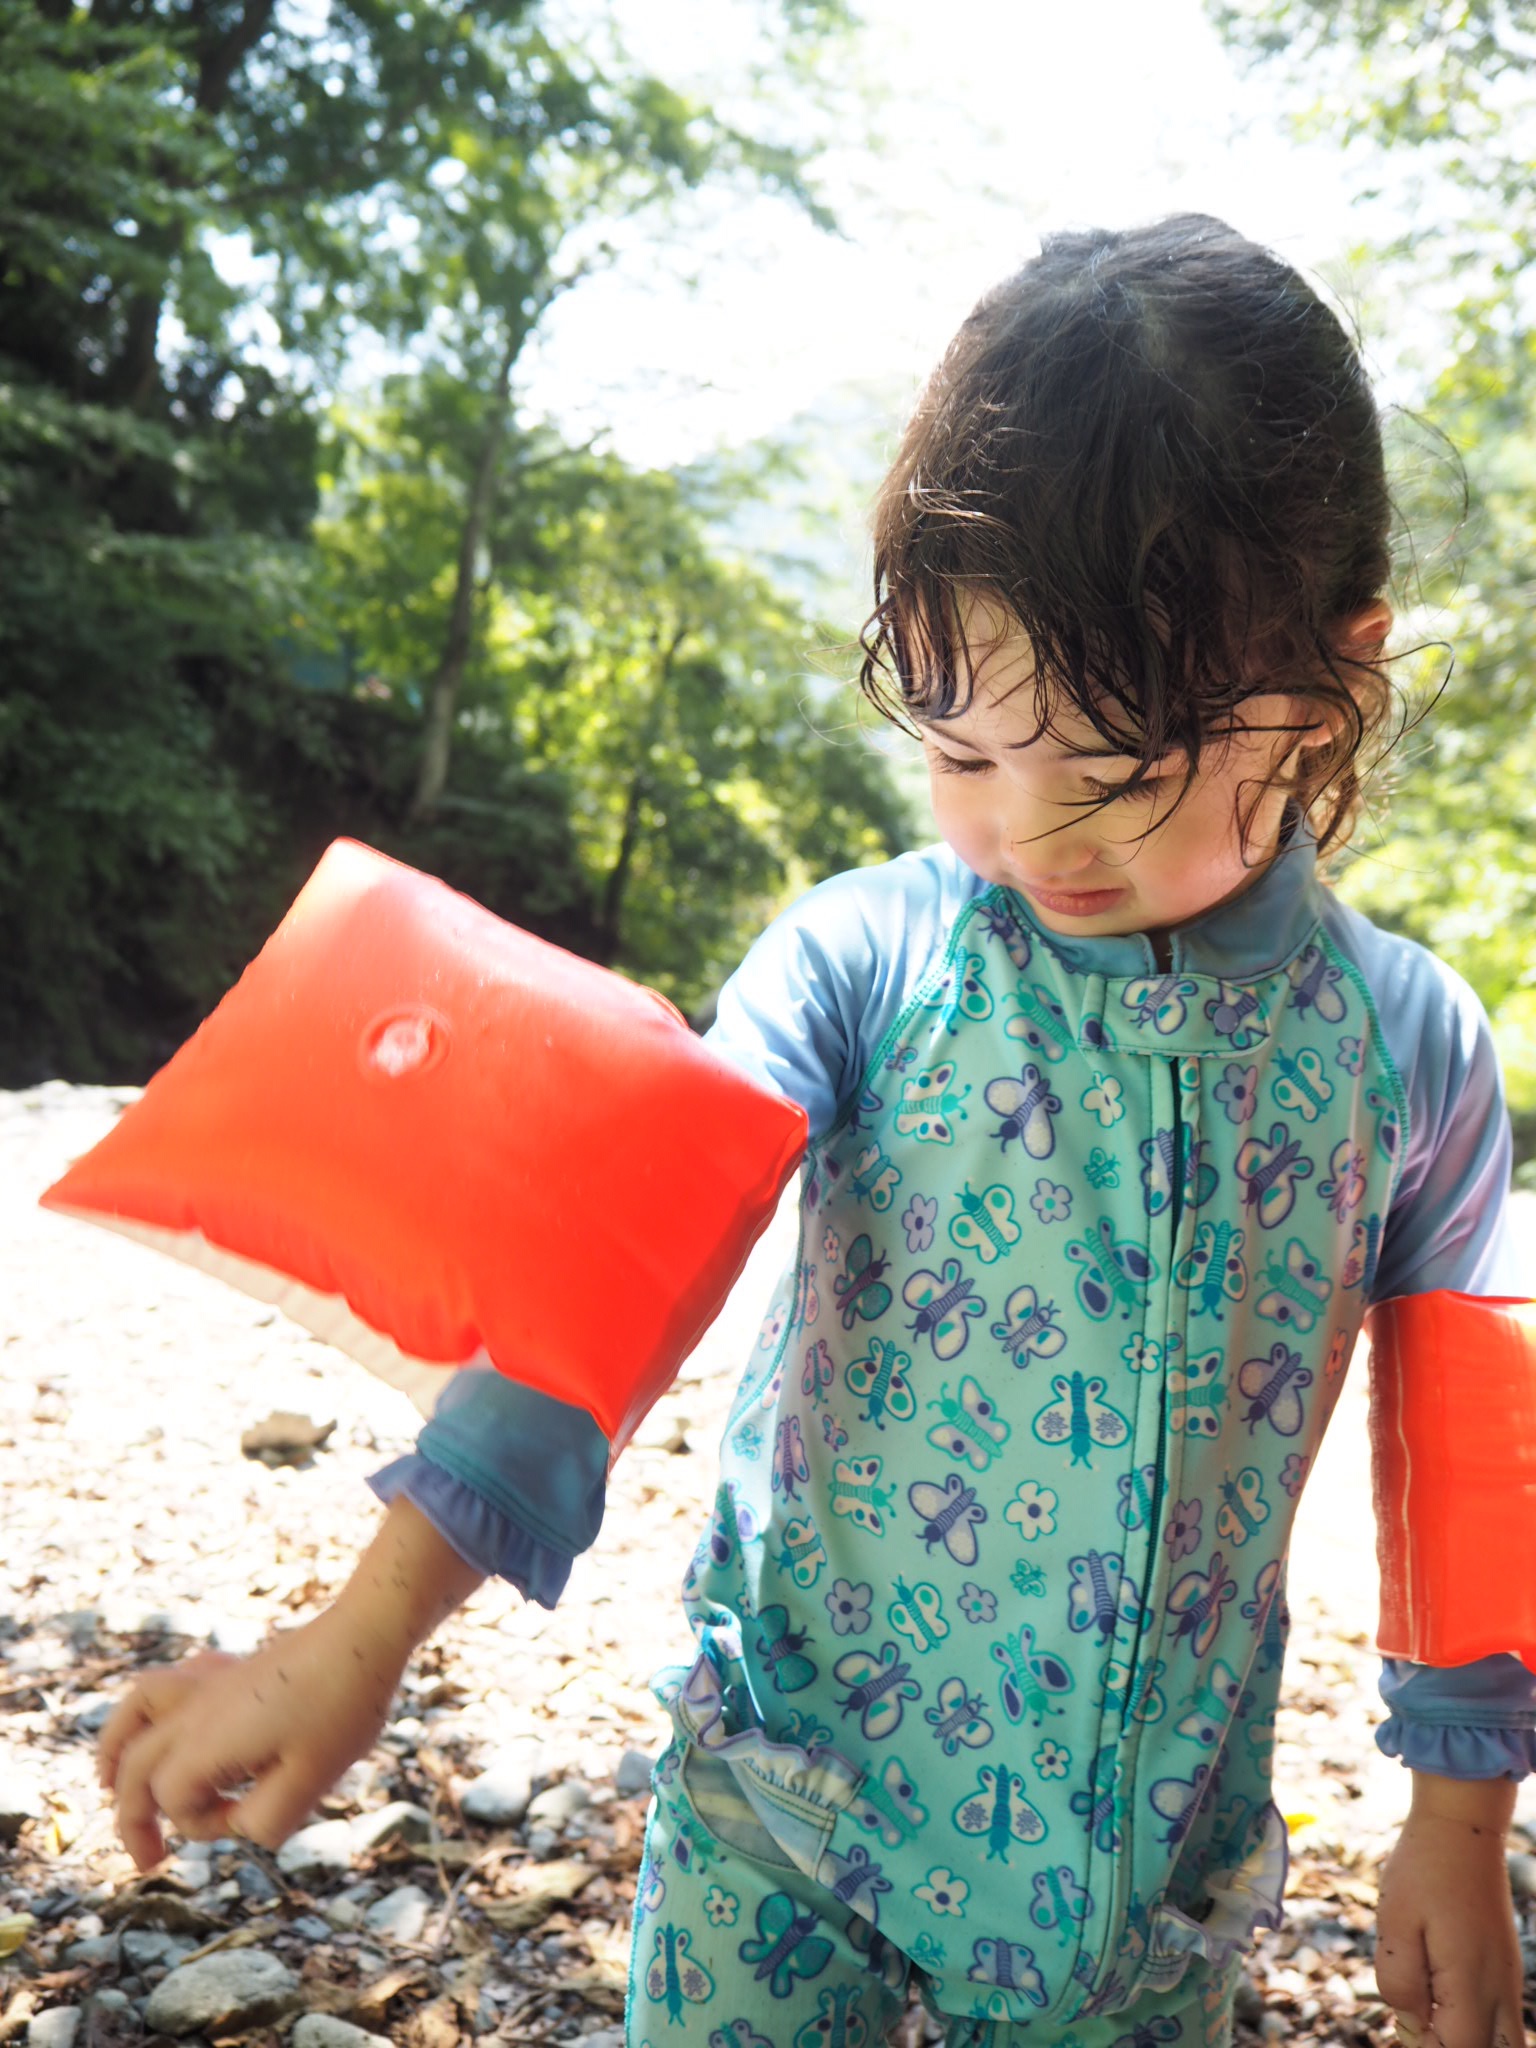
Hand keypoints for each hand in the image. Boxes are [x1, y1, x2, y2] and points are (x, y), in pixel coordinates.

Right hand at [96, 1607, 404, 1871]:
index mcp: (207, 1743)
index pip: (174, 1803)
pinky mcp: (233, 1668)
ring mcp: (211, 1683)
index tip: (253, 1814)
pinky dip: (152, 1708)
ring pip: (137, 1711)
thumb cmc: (343, 1707)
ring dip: (118, 1750)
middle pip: (136, 1767)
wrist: (367, 1631)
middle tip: (150, 1864)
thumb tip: (241, 1826)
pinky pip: (174, 1683)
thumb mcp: (311, 1782)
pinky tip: (165, 1718)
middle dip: (133, 1818)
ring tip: (106, 1784)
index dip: (205, 1825)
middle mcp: (196, 1711)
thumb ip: (265, 1822)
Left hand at [1376, 1775, 1526, 2047]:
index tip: (1401, 2022)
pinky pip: (1503, 2018)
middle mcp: (1499, 1989)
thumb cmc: (1422, 1868)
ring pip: (1504, 2042)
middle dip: (1448, 2046)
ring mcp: (1507, 1979)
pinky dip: (1476, 2024)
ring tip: (1428, 2008)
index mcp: (1471, 1982)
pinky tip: (1439, 1992)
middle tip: (1415, 2016)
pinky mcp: (1505, 1966)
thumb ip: (1399, 1981)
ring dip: (1465, 2038)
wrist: (1462, 1825)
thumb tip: (1411, 2026)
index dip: (1425, 2047)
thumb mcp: (1394, 1921)